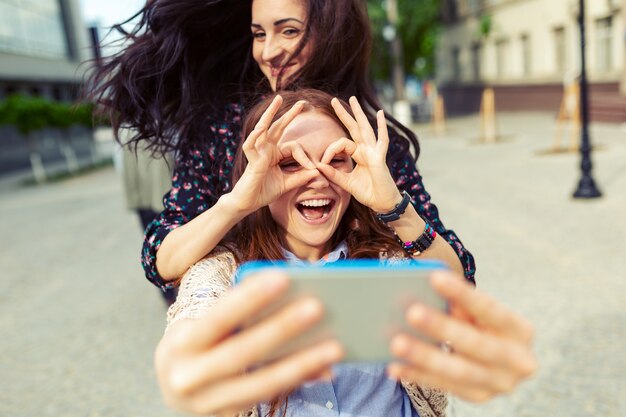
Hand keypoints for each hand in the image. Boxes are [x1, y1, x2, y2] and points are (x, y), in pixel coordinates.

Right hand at [155, 272, 343, 415]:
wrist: (174, 386)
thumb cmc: (199, 343)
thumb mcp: (204, 326)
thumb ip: (237, 314)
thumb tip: (289, 298)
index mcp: (181, 343)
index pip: (218, 317)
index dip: (250, 298)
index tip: (284, 277)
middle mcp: (189, 377)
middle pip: (243, 352)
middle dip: (282, 329)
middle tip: (318, 307)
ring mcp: (208, 404)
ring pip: (262, 384)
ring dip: (301, 364)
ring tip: (335, 346)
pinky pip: (270, 398)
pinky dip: (299, 381)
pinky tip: (325, 368)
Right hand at [228, 95, 318, 213]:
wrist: (248, 203)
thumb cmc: (264, 191)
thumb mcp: (288, 183)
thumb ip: (302, 177)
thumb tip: (319, 171)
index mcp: (275, 153)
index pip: (294, 146)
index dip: (305, 157)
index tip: (314, 168)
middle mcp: (266, 149)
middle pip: (278, 127)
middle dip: (289, 114)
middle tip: (302, 102)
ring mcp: (258, 153)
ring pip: (263, 128)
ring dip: (270, 113)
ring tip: (278, 100)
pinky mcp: (251, 161)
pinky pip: (251, 145)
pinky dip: (254, 136)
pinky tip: (260, 128)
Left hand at [315, 96, 401, 212]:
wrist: (382, 203)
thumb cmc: (368, 192)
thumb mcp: (346, 183)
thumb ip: (333, 174)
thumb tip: (318, 164)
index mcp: (358, 154)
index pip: (341, 144)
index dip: (330, 150)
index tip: (322, 162)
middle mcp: (366, 150)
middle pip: (353, 128)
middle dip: (344, 114)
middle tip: (333, 100)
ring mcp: (374, 152)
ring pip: (364, 128)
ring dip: (358, 113)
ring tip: (352, 99)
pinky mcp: (380, 158)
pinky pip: (382, 140)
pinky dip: (382, 127)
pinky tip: (380, 113)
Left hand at [388, 271, 536, 401]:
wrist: (506, 362)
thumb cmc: (485, 325)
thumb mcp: (481, 313)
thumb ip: (462, 304)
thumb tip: (427, 290)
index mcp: (521, 331)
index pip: (491, 309)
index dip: (463, 294)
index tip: (435, 277)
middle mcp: (518, 361)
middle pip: (475, 344)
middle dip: (442, 328)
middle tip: (412, 312)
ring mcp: (500, 384)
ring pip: (459, 371)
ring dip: (425, 357)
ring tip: (396, 343)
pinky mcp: (480, 397)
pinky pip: (444, 387)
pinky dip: (417, 375)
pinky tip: (395, 366)